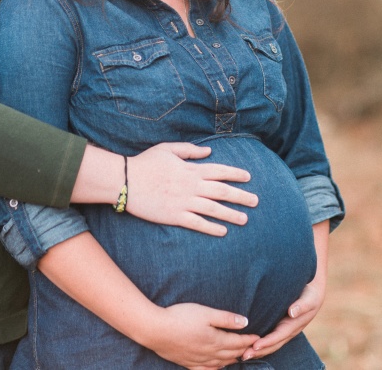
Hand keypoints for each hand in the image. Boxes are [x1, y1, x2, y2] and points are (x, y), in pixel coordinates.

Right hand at [127, 142, 257, 235]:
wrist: (126, 181)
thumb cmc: (146, 162)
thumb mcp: (167, 149)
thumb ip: (189, 150)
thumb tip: (208, 151)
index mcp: (190, 169)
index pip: (219, 171)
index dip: (235, 174)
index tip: (248, 177)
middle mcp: (191, 186)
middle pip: (222, 191)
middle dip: (241, 196)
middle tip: (256, 201)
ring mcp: (184, 202)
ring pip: (214, 209)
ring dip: (231, 214)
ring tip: (244, 219)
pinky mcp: (175, 216)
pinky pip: (197, 223)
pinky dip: (212, 227)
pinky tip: (223, 231)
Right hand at [145, 303, 258, 369]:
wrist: (156, 330)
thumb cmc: (181, 317)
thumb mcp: (205, 312)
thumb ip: (226, 318)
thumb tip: (245, 322)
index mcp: (215, 340)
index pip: (237, 342)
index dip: (249, 340)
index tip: (258, 337)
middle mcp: (209, 353)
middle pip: (231, 353)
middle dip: (244, 350)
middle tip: (253, 348)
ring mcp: (198, 360)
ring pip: (220, 363)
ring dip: (232, 360)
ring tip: (239, 357)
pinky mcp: (188, 363)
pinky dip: (215, 369)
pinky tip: (218, 368)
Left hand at [240, 278, 324, 360]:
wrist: (313, 290)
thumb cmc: (310, 294)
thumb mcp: (309, 298)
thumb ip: (302, 305)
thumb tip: (292, 312)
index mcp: (294, 325)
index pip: (279, 336)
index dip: (267, 342)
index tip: (255, 346)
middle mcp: (288, 330)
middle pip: (272, 344)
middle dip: (258, 351)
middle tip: (244, 355)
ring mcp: (284, 328)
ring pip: (270, 343)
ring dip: (257, 349)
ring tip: (242, 354)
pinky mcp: (279, 324)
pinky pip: (269, 335)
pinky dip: (259, 342)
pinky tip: (248, 343)